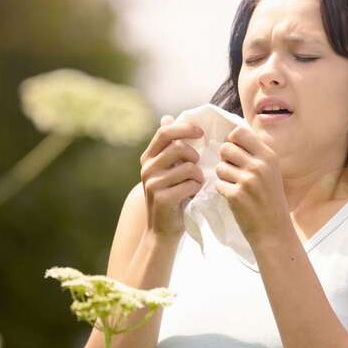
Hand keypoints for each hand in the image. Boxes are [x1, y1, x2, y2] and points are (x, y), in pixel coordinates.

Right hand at [139, 115, 204, 237]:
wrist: (162, 230)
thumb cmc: (171, 196)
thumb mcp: (167, 169)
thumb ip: (168, 146)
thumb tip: (167, 117)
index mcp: (148, 157)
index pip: (165, 132)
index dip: (185, 128)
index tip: (200, 133)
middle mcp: (147, 168)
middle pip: (179, 147)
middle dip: (195, 156)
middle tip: (197, 168)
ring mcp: (153, 183)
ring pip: (189, 167)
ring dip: (198, 176)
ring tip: (195, 184)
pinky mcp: (162, 198)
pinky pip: (190, 184)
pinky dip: (197, 189)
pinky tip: (192, 195)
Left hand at [214, 125, 291, 243]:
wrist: (274, 230)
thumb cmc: (271, 199)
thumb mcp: (271, 171)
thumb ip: (255, 154)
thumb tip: (232, 137)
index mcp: (269, 156)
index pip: (239, 133)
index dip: (232, 142)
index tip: (236, 154)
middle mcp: (259, 165)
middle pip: (226, 148)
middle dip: (226, 159)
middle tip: (235, 172)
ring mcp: (247, 180)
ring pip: (220, 166)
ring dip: (224, 176)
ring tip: (236, 186)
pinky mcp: (235, 195)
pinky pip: (218, 183)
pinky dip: (223, 190)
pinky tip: (235, 198)